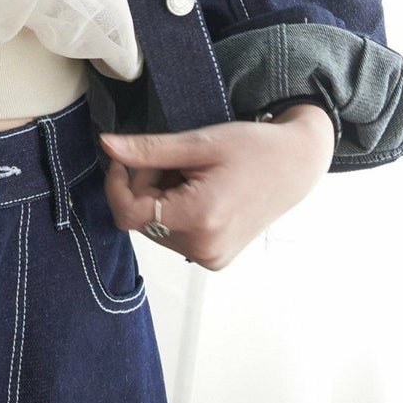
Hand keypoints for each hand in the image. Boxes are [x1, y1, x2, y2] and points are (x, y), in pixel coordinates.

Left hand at [98, 103, 335, 268]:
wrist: (297, 165)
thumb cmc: (253, 147)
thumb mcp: (199, 142)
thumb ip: (148, 150)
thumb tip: (105, 146)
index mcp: (199, 218)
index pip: (128, 213)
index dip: (117, 184)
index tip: (123, 158)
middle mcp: (203, 247)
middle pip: (142, 218)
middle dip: (147, 187)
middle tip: (177, 162)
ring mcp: (211, 257)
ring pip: (155, 227)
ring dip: (161, 199)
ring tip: (194, 177)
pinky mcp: (215, 259)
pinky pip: (174, 235)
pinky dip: (176, 211)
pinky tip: (202, 193)